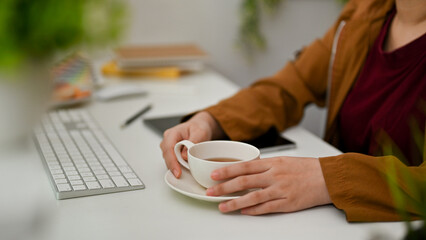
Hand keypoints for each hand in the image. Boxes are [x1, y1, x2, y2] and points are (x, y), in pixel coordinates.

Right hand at [159, 111, 225, 177]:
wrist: (199, 127)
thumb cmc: (198, 127)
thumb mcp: (200, 132)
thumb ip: (193, 142)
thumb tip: (184, 156)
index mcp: (172, 134)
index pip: (168, 149)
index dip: (172, 162)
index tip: (177, 172)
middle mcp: (167, 140)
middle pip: (167, 157)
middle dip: (175, 167)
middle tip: (184, 174)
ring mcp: (168, 147)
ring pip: (169, 161)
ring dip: (177, 167)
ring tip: (187, 170)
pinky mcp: (172, 153)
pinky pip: (173, 162)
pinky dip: (179, 166)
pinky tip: (186, 169)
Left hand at [206, 156, 330, 214]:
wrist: (328, 178)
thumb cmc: (306, 168)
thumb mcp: (283, 161)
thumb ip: (265, 166)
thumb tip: (246, 171)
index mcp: (272, 163)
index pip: (244, 166)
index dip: (226, 170)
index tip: (213, 174)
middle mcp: (274, 176)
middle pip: (243, 182)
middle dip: (224, 187)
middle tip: (210, 191)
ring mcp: (280, 190)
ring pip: (252, 197)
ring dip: (235, 203)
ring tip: (222, 207)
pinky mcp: (287, 203)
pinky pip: (266, 208)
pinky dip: (253, 210)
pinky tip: (244, 212)